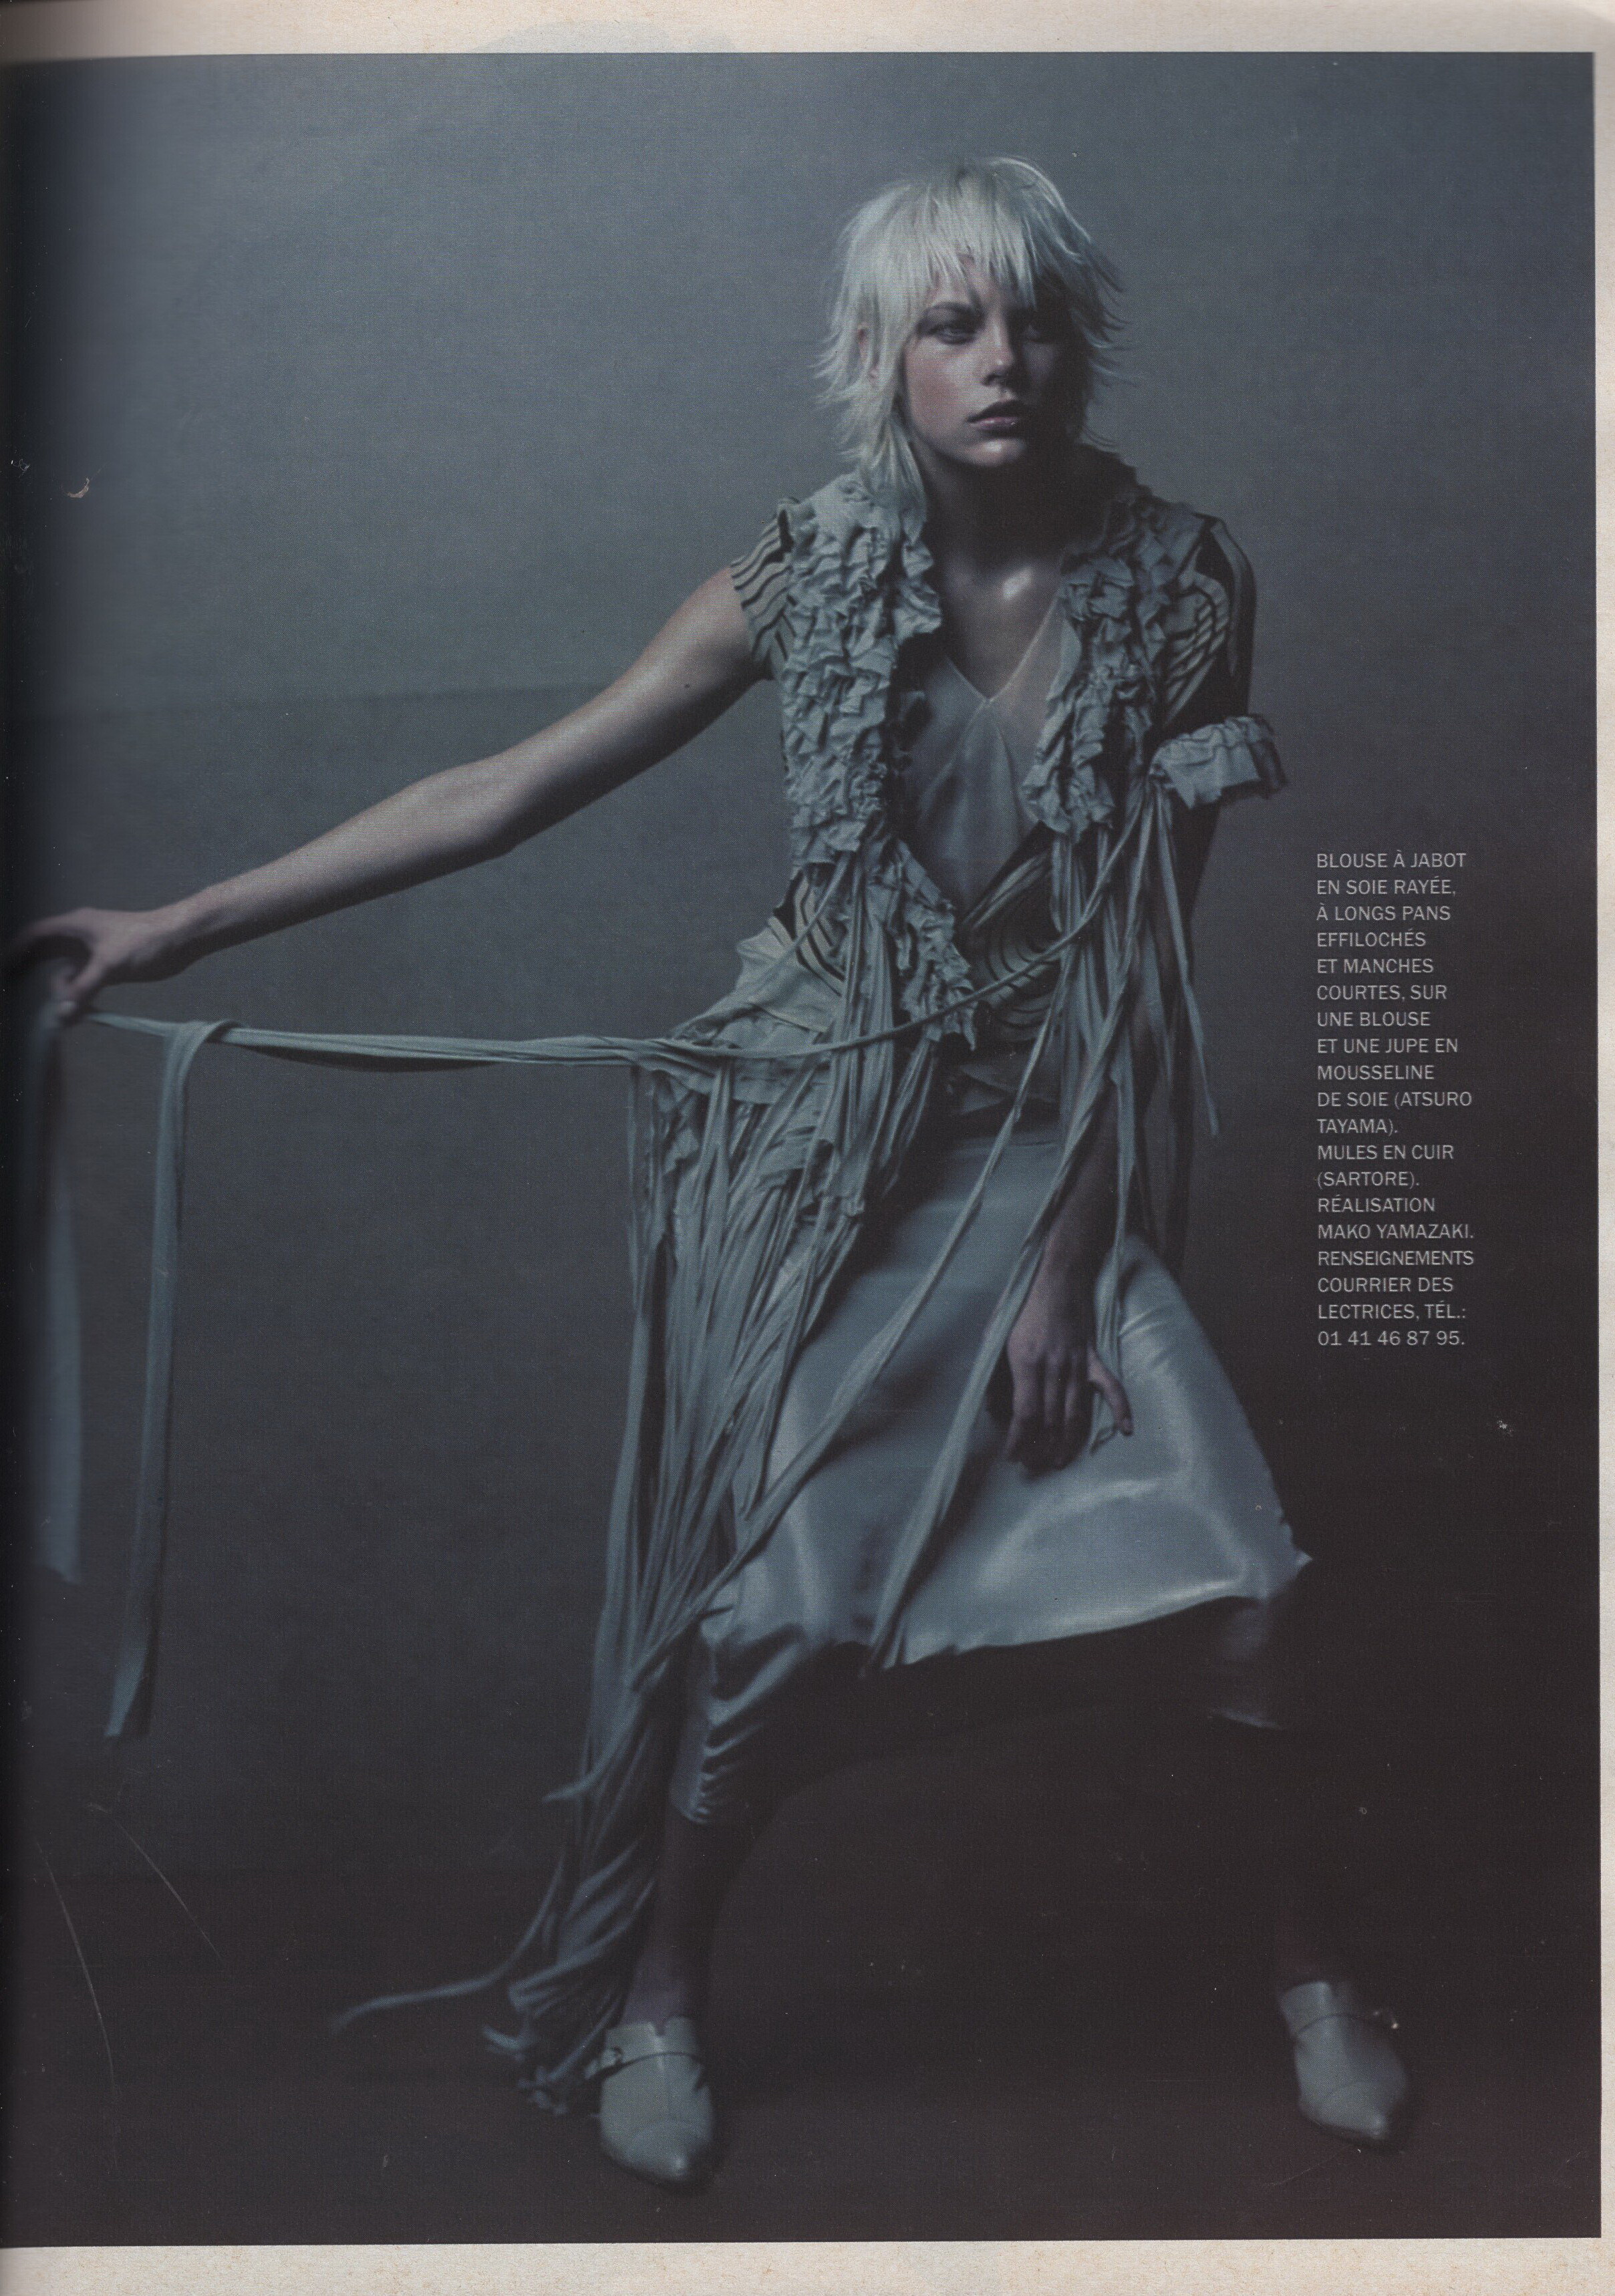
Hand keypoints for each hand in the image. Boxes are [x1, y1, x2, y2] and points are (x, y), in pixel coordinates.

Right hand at [6, 905, 193, 1019]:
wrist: (182, 938)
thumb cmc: (147, 941)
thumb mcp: (111, 965)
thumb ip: (84, 989)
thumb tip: (61, 1013)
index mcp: (75, 926)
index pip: (35, 935)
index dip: (16, 951)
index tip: (4, 970)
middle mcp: (80, 935)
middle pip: (45, 953)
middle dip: (31, 971)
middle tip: (14, 991)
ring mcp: (94, 950)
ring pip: (66, 970)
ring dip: (61, 990)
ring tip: (59, 1014)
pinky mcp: (109, 963)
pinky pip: (84, 979)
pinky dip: (78, 994)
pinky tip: (78, 1012)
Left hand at [1001, 1263, 1132, 1471]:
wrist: (1057, 1276)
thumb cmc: (1021, 1305)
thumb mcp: (996, 1335)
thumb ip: (993, 1372)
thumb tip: (993, 1407)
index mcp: (1026, 1363)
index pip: (1025, 1414)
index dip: (1019, 1441)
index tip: (1013, 1457)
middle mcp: (1054, 1368)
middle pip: (1050, 1420)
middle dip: (1041, 1448)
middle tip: (1034, 1466)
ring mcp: (1077, 1364)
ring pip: (1075, 1413)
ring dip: (1068, 1442)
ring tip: (1060, 1461)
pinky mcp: (1093, 1357)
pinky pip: (1111, 1387)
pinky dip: (1120, 1408)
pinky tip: (1126, 1430)